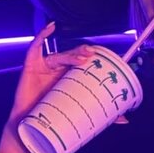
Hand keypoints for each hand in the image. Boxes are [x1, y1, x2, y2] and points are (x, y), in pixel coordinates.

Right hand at [0, 21, 94, 152]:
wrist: (29, 124)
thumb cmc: (50, 115)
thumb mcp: (75, 111)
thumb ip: (97, 111)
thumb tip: (124, 120)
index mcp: (69, 76)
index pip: (82, 63)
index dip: (93, 59)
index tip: (106, 59)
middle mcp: (58, 68)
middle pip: (72, 57)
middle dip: (83, 54)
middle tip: (94, 56)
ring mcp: (45, 65)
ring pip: (60, 55)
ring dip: (71, 55)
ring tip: (82, 58)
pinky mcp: (31, 64)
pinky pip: (35, 46)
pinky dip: (42, 35)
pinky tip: (50, 27)